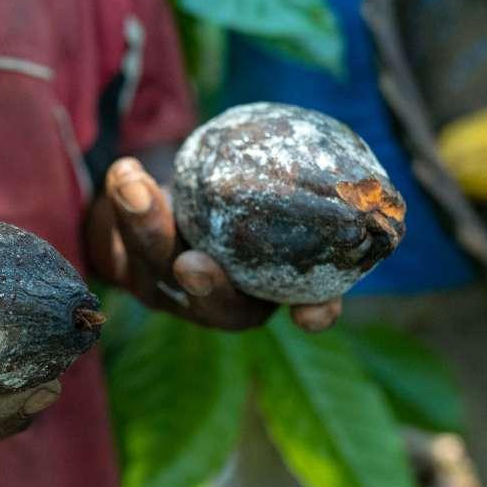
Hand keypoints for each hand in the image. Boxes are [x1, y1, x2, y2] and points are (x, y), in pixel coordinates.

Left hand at [87, 157, 341, 331]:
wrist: (170, 194)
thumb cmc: (240, 192)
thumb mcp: (277, 194)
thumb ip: (306, 194)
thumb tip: (368, 182)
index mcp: (269, 287)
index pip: (301, 306)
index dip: (314, 311)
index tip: (313, 315)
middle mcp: (217, 299)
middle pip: (218, 307)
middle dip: (208, 290)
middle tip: (193, 266)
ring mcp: (168, 287)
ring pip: (156, 270)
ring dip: (144, 227)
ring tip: (134, 183)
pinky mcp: (128, 266)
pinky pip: (119, 243)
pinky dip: (118, 207)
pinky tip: (125, 172)